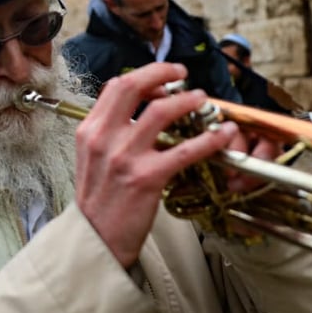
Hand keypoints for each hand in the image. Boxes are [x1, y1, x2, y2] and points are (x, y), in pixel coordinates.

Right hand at [76, 63, 235, 266]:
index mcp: (90, 131)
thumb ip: (110, 133)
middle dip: (163, 72)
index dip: (143, 76)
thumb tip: (139, 114)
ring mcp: (125, 157)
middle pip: (134, 87)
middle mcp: (104, 138)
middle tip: (183, 75)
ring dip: (187, 100)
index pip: (116, 87)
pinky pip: (184, 151)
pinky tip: (221, 136)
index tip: (162, 80)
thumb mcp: (92, 159)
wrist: (96, 240)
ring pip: (161, 111)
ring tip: (202, 100)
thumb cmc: (100, 202)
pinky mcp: (147, 178)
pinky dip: (208, 140)